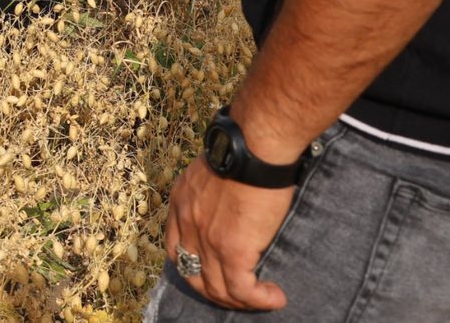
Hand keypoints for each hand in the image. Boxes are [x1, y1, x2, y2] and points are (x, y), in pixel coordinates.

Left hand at [161, 156, 292, 310]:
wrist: (253, 147)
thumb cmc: (243, 149)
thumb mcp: (212, 168)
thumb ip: (211, 190)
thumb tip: (227, 201)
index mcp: (180, 202)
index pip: (175, 248)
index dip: (192, 267)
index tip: (211, 273)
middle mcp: (187, 223)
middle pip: (191, 274)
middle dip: (214, 291)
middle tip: (238, 295)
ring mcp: (207, 240)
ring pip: (216, 289)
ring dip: (239, 301)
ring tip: (261, 299)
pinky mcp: (232, 250)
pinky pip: (241, 289)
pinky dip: (259, 300)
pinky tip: (274, 297)